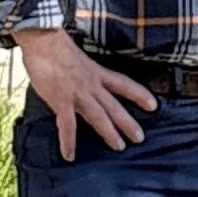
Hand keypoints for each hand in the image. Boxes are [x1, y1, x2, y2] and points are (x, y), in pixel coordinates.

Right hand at [16, 28, 156, 162]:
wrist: (44, 40)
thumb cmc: (56, 46)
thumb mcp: (77, 57)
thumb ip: (82, 72)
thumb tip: (79, 80)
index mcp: (96, 72)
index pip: (124, 84)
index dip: (139, 95)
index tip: (153, 105)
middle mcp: (92, 85)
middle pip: (114, 106)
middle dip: (128, 123)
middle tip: (140, 138)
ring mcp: (78, 94)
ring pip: (99, 117)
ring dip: (109, 133)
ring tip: (119, 147)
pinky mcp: (62, 101)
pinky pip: (68, 126)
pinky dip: (68, 142)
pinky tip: (69, 156)